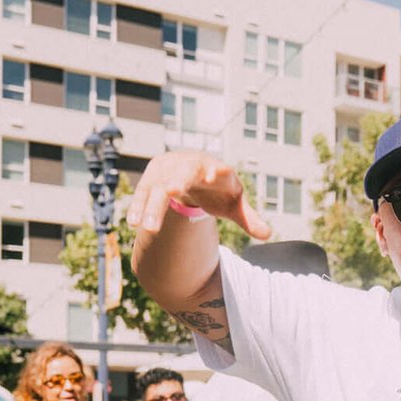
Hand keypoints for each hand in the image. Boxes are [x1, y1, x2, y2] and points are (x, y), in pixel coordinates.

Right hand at [125, 151, 271, 239]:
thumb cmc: (218, 191)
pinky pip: (144, 190)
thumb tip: (268, 235)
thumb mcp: (234, 205)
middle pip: (184, 173)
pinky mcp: (154, 175)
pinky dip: (138, 206)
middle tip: (170, 193)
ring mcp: (171, 168)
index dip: (214, 170)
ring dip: (152, 206)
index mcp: (217, 171)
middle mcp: (192, 165)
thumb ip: (249, 219)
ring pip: (159, 185)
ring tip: (147, 228)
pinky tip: (133, 223)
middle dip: (177, 182)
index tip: (211, 175)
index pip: (217, 168)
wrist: (196, 174)